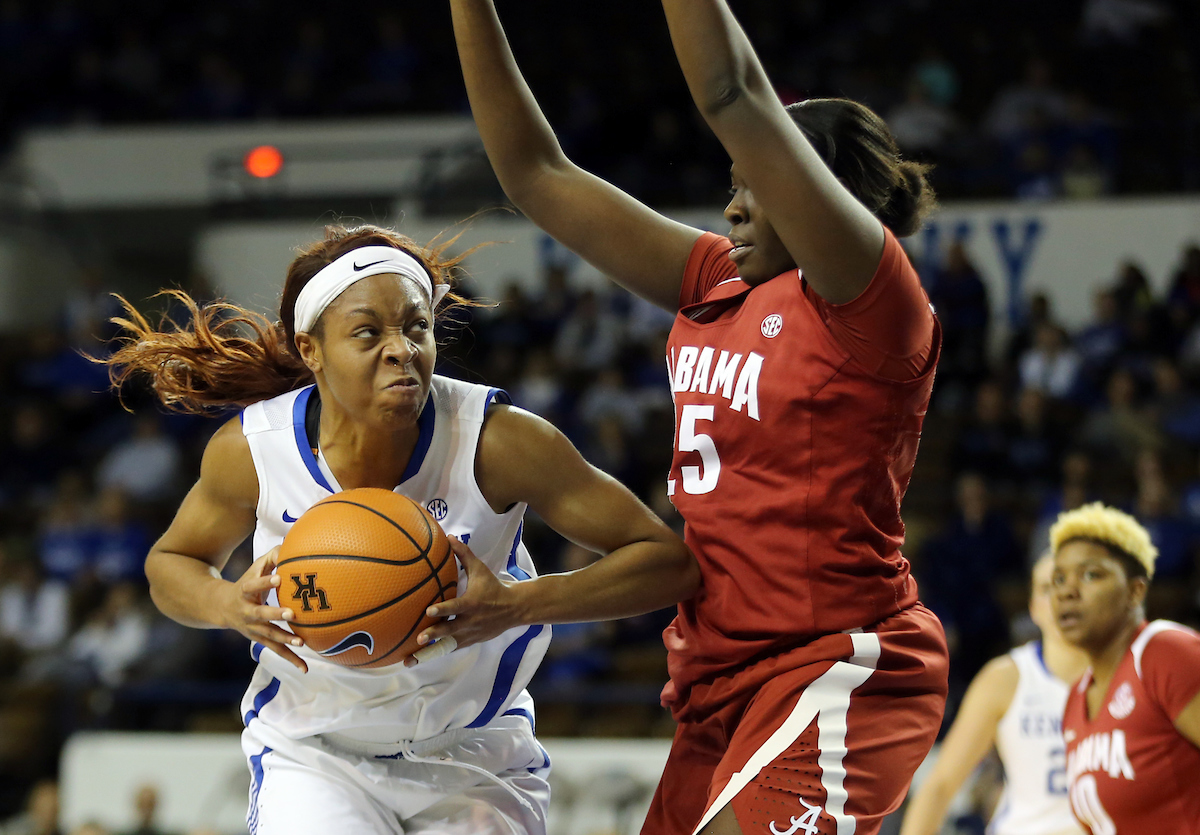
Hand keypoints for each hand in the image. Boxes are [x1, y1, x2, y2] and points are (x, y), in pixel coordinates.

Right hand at [219, 546, 307, 672]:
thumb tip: (291, 546)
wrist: (222, 608)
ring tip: (301, 642)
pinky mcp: (260, 640)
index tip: (279, 577)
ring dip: (285, 639)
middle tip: (291, 613)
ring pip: (269, 636)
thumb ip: (272, 558)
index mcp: (244, 592)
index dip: (264, 582)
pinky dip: (291, 660)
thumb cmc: (247, 583)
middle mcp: (247, 612)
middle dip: (275, 614)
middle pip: (261, 614)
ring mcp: (252, 629)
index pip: (253, 585)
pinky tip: (305, 668)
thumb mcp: (254, 568)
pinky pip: (277, 651)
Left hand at [405, 536, 524, 665]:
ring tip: (410, 660)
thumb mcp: (480, 569)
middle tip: (418, 639)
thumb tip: (449, 537)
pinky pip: (451, 648)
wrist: (514, 608)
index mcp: (472, 603)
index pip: (456, 607)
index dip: (442, 609)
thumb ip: (463, 554)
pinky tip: (419, 659)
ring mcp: (470, 633)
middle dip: (434, 635)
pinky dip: (437, 653)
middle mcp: (470, 620)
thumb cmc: (493, 586)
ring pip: (448, 645)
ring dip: (429, 652)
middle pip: (450, 630)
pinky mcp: (470, 641)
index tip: (428, 611)